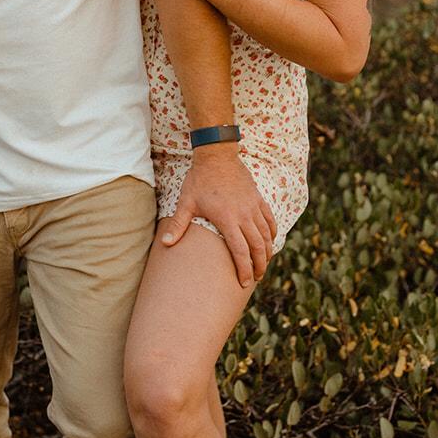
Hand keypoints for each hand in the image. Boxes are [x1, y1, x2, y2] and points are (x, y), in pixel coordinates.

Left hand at [160, 149, 277, 286]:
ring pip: (266, 234)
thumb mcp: (186, 202)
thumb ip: (178, 225)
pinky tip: (270, 241)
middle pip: (258, 246)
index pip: (240, 251)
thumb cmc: (199, 179)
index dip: (244, 269)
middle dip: (259, 266)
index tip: (244, 282)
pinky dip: (272, 233)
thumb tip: (165, 244)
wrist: (216, 155)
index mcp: (227, 219)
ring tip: (264, 264)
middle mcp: (244, 214)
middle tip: (256, 278)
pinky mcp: (258, 198)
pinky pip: (269, 219)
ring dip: (267, 252)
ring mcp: (253, 206)